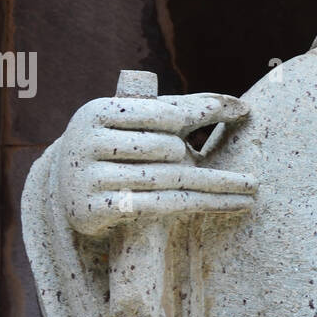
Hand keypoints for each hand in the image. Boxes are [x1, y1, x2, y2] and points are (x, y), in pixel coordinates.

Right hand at [55, 92, 256, 236]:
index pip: (160, 112)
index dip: (193, 117)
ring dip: (212, 185)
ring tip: (248, 189)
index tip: (235, 117)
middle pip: (164, 147)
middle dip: (187, 154)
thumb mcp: (139, 123)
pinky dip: (200, 205)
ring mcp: (88, 177)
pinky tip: (233, 204)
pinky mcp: (95, 209)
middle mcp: (87, 141)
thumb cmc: (120, 146)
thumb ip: (185, 109)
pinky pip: (157, 206)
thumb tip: (242, 107)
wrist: (67, 189)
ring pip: (165, 178)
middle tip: (212, 165)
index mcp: (97, 111)